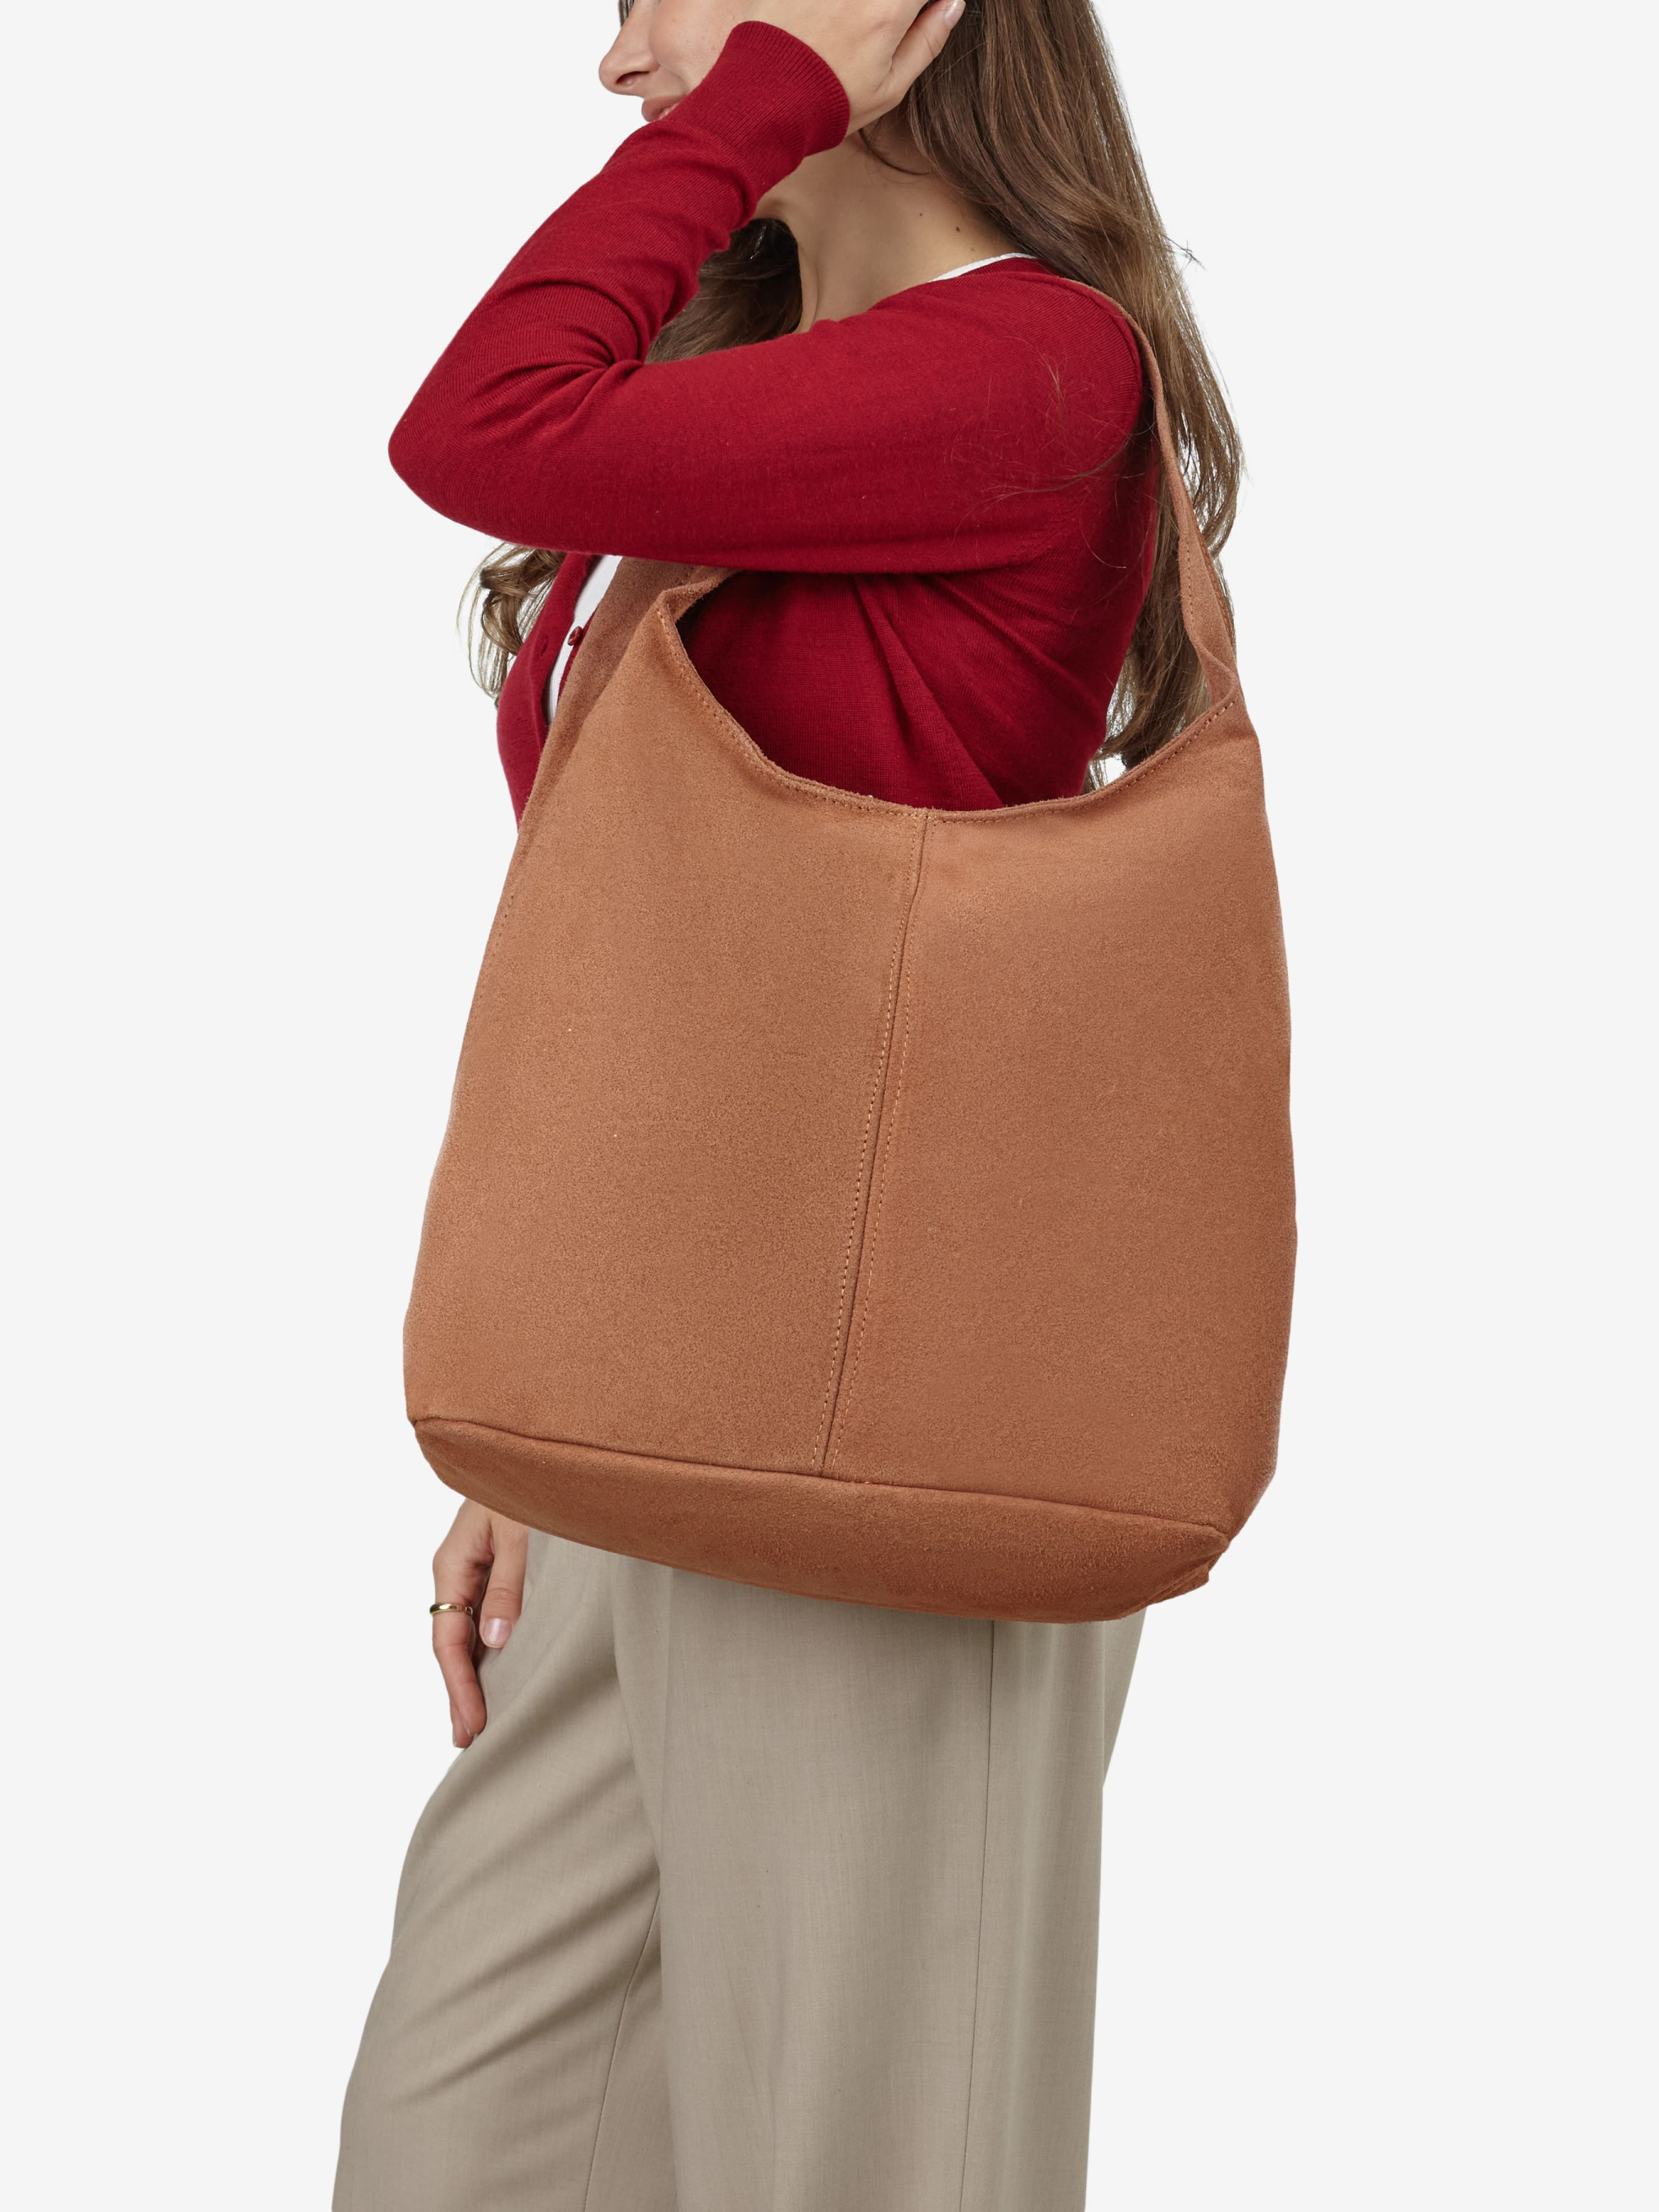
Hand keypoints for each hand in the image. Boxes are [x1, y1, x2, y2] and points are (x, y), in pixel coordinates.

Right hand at [431, 1500, 527, 1747]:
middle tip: (468, 1741)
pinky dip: (485, 1651)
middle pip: (451, 1643)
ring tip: (476, 1721)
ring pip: (466, 1634)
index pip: (448, 1638)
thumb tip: (494, 1642)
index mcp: (453, 1563)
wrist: (541, 1448)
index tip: (473, 1725)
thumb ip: (509, 1585)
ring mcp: (473, 1571)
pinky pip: (482, 1618)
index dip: (459, 1686)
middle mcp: (457, 1571)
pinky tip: (495, 1671)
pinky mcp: (494, 1568)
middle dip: (458, 1692)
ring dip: (471, 1675)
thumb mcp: (520, 1533)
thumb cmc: (529, 1482)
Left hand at [653, 0, 964, 134]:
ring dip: (865, 10)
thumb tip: (954, 4)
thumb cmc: (829, 101)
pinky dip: (838, 7)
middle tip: (885, 28)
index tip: (927, 11)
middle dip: (898, 6)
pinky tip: (831, 23)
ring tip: (854, 29)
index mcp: (890, 8)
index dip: (931, 1)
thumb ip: (928, 41)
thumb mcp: (890, 88)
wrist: (764, 99)